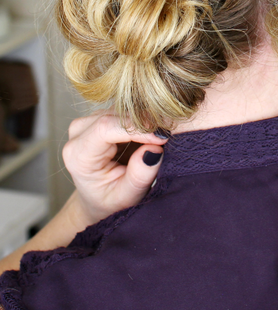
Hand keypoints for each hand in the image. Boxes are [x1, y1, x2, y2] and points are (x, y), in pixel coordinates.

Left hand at [62, 111, 167, 227]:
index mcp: (78, 155)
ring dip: (145, 121)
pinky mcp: (101, 116)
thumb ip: (139, 176)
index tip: (162, 137)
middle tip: (168, 138)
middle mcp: (78, 133)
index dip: (136, 129)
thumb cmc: (110, 200)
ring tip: (160, 139)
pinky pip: (126, 109)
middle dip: (145, 124)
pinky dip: (142, 119)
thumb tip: (154, 149)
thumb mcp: (126, 197)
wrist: (97, 198)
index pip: (105, 128)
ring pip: (123, 109)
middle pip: (116, 115)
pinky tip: (152, 132)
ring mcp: (88, 121)